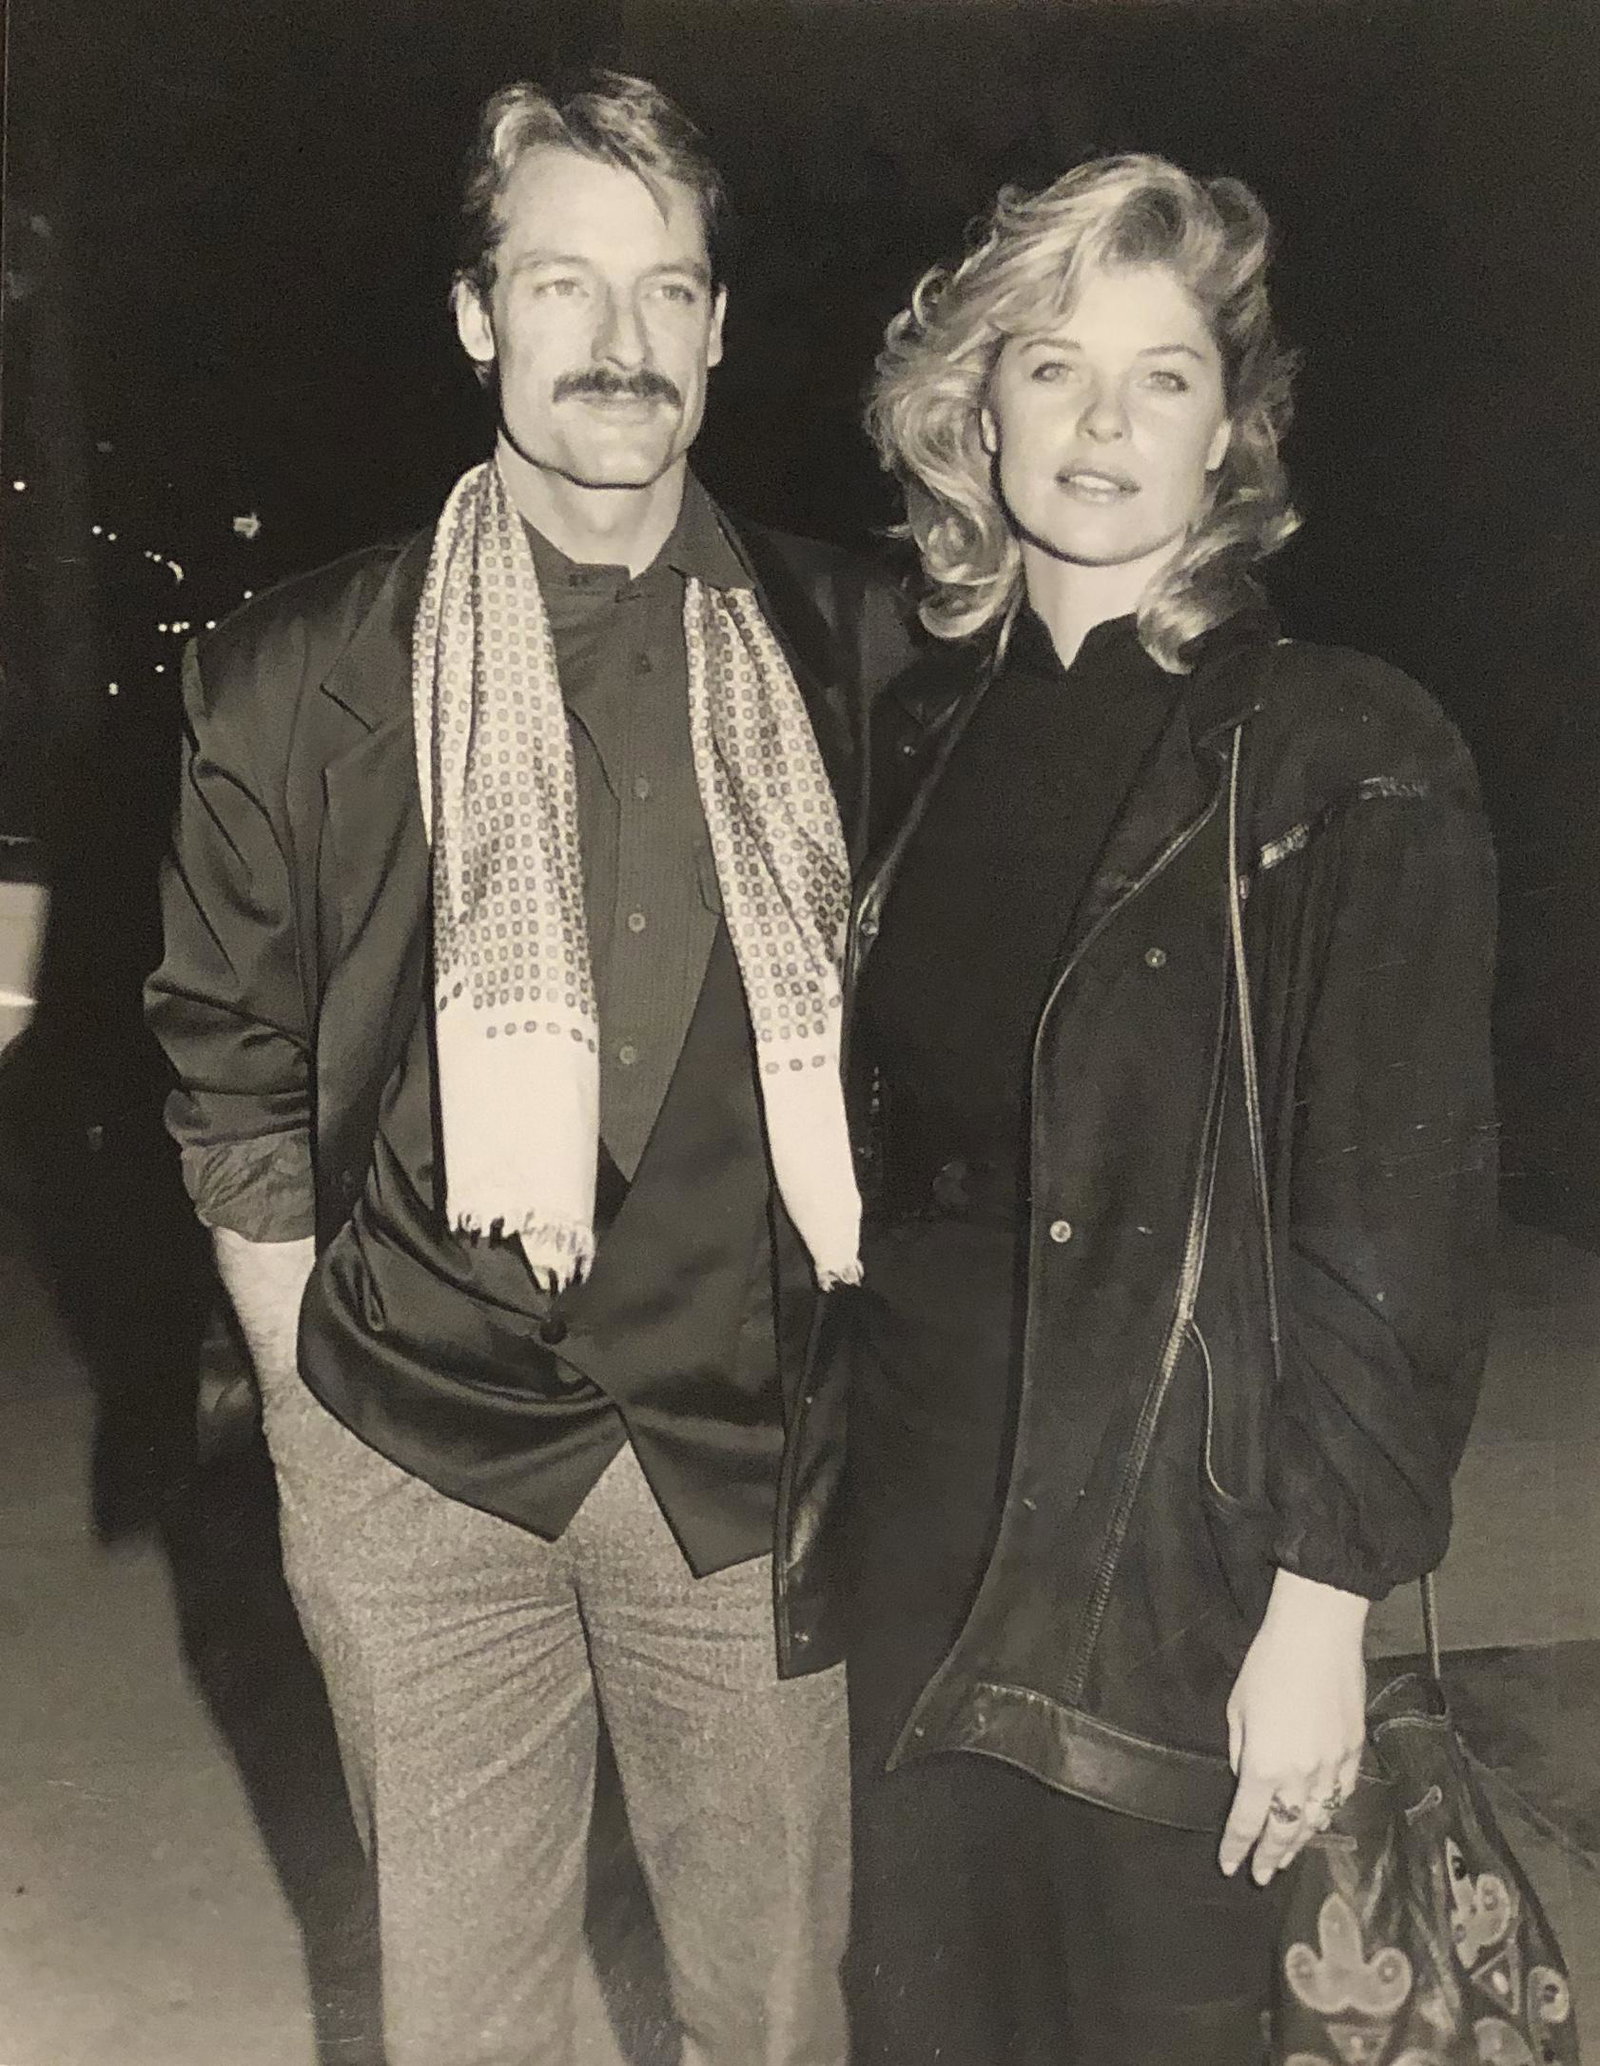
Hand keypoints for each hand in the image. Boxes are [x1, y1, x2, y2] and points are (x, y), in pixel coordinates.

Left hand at [1218, 1568, 1368, 1884]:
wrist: (1317, 1636)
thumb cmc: (1267, 1665)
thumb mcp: (1237, 1709)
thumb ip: (1240, 1752)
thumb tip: (1247, 1780)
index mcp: (1263, 1766)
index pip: (1247, 1821)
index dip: (1237, 1847)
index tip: (1231, 1866)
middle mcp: (1300, 1775)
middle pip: (1285, 1830)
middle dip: (1272, 1856)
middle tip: (1263, 1875)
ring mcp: (1332, 1766)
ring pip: (1317, 1819)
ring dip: (1301, 1840)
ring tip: (1288, 1855)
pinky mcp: (1354, 1751)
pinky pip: (1342, 1794)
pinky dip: (1329, 1811)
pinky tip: (1320, 1818)